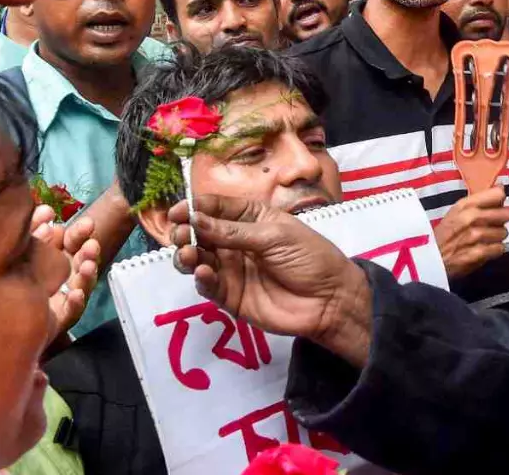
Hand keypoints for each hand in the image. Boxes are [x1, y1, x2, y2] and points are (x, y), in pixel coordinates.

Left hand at [30, 205, 100, 339]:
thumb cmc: (3, 278)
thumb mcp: (18, 248)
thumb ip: (31, 228)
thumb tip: (47, 211)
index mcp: (51, 258)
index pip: (70, 244)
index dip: (79, 234)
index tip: (87, 224)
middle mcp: (59, 278)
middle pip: (79, 263)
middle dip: (88, 252)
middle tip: (91, 244)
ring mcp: (59, 300)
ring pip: (80, 286)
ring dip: (87, 275)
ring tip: (86, 265)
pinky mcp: (55, 321)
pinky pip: (70, 313)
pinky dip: (75, 304)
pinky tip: (74, 294)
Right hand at [167, 195, 368, 346]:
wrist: (330, 300)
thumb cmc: (310, 257)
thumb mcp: (275, 236)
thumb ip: (234, 232)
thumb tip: (195, 220)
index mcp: (250, 218)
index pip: (215, 208)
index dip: (195, 207)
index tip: (178, 211)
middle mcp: (236, 242)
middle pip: (200, 233)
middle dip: (186, 232)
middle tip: (181, 235)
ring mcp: (232, 269)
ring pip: (198, 260)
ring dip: (188, 255)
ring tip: (189, 255)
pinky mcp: (230, 296)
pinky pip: (208, 286)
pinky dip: (201, 279)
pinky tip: (204, 273)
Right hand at [432, 187, 508, 278]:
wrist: (430, 260)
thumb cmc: (444, 235)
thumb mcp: (456, 212)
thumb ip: (478, 201)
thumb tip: (500, 187)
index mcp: (465, 204)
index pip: (498, 194)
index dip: (501, 200)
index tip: (498, 205)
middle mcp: (470, 217)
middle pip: (505, 213)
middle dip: (501, 220)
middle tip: (493, 225)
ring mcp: (474, 236)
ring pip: (504, 232)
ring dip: (497, 237)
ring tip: (486, 239)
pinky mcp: (478, 253)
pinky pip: (499, 248)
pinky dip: (494, 250)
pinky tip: (484, 250)